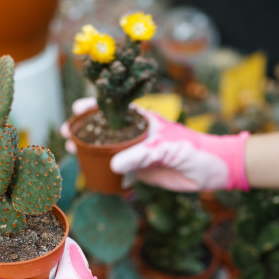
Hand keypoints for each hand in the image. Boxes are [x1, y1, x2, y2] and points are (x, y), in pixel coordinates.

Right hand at [62, 98, 249, 191]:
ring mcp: (138, 152)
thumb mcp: (167, 149)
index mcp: (144, 120)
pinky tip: (88, 170)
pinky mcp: (141, 171)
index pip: (115, 109)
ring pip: (108, 148)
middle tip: (66, 134)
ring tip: (70, 150)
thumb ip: (140, 155)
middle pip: (105, 128)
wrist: (213, 172)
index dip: (95, 107)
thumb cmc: (194, 150)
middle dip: (85, 129)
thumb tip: (113, 165)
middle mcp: (138, 134)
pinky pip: (118, 169)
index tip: (76, 109)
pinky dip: (103, 170)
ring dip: (89, 149)